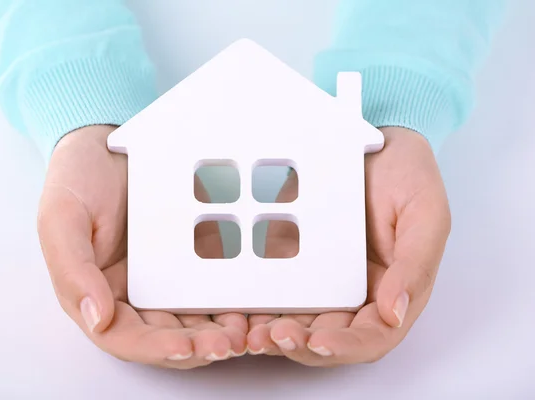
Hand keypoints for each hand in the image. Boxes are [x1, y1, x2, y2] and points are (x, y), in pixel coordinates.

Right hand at [37, 125, 246, 368]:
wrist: (110, 141)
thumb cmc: (77, 178)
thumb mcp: (62, 218)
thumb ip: (73, 270)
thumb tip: (97, 319)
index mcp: (99, 293)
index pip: (126, 336)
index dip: (155, 348)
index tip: (185, 348)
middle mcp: (135, 294)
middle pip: (167, 334)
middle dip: (198, 347)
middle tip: (228, 344)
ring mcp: (167, 277)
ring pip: (195, 318)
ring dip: (220, 331)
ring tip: (246, 331)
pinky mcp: (193, 257)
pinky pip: (214, 283)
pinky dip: (233, 299)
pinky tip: (254, 302)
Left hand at [247, 127, 450, 365]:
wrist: (373, 139)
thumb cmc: (409, 176)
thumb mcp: (426, 215)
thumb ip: (415, 266)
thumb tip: (395, 313)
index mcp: (391, 291)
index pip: (371, 337)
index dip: (345, 347)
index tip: (319, 342)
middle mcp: (355, 293)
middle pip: (327, 335)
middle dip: (300, 345)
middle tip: (272, 337)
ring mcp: (321, 277)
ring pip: (298, 319)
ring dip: (274, 333)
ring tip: (251, 332)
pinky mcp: (293, 258)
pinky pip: (273, 285)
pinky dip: (258, 301)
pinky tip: (238, 306)